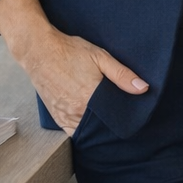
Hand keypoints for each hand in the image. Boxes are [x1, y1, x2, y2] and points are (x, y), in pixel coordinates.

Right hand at [0, 0, 147, 135]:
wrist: (39, 51)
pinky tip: (89, 121)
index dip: (125, 118)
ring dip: (97, 128)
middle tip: (118, 116)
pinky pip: (73, 132)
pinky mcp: (56, 117)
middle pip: (101, 127)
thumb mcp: (99, 57)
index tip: (132, 117)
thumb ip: (122, 74)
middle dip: (111, 124)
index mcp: (90, 98)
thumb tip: (143, 88)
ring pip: (87, 132)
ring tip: (105, 119)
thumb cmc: (69, 51)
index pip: (115, 119)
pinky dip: (82, 130)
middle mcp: (77, 112)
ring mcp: (65, 117)